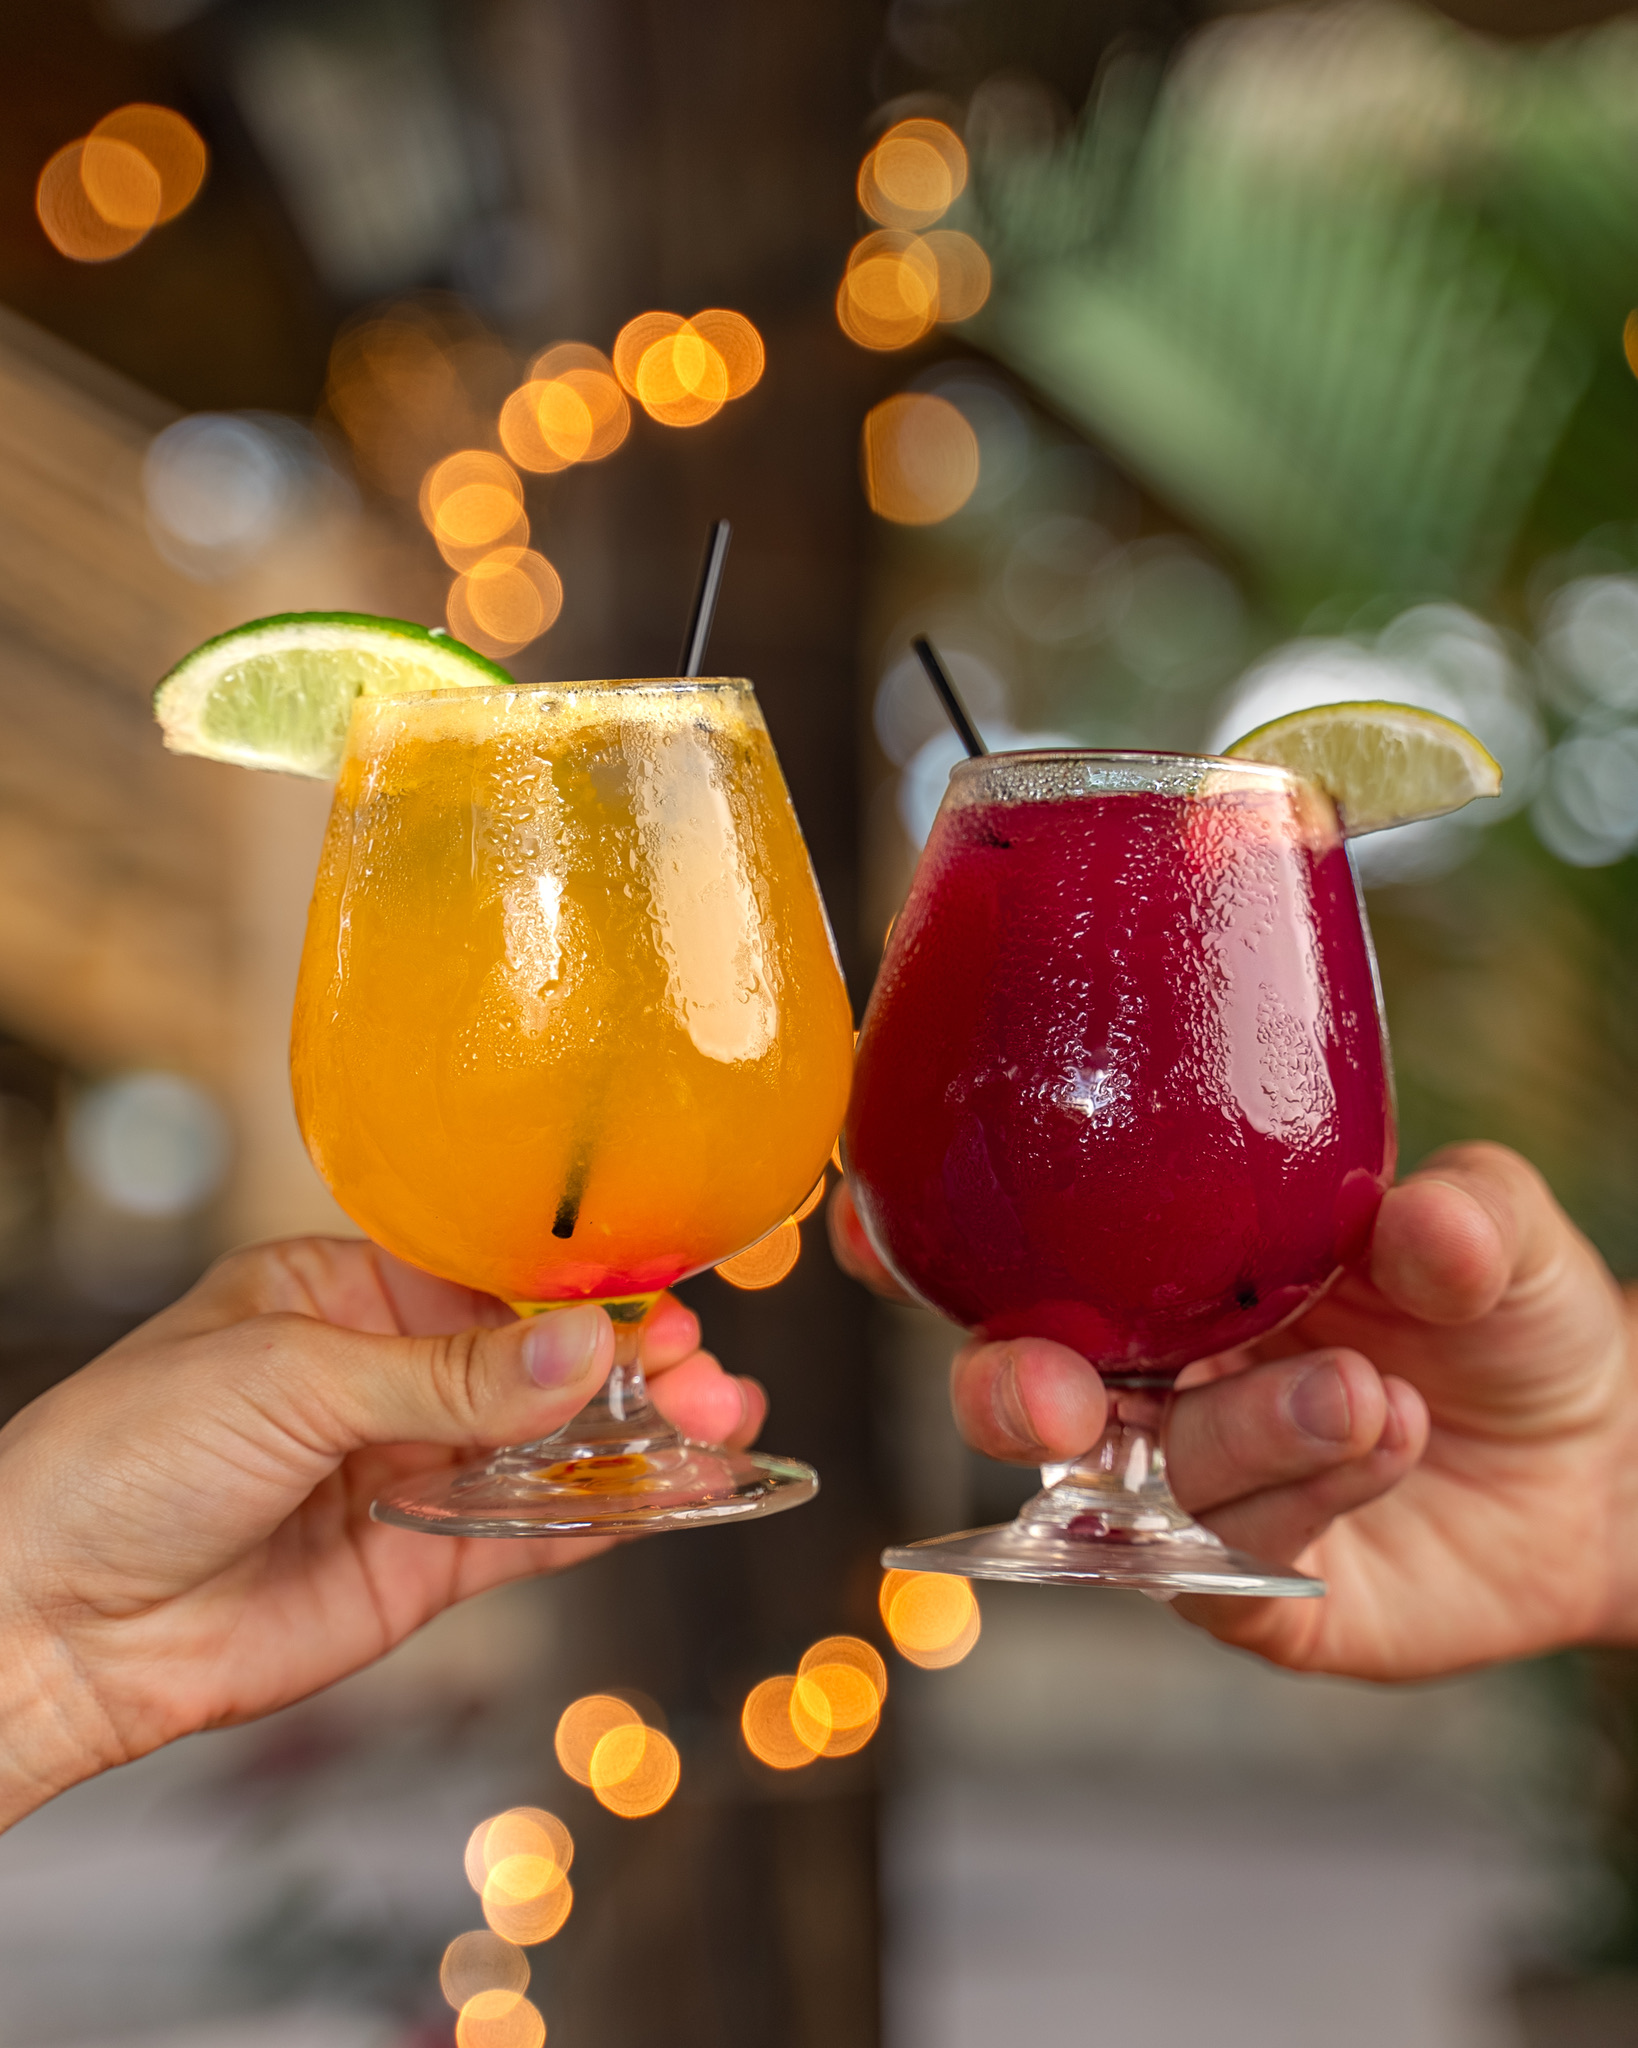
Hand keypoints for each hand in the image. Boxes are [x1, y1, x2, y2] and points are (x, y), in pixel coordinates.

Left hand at [0, 1238, 764, 1827]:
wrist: (48, 1624)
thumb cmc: (121, 1459)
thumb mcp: (289, 1377)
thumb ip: (448, 1373)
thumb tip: (580, 1343)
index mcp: (342, 1292)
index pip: (489, 1275)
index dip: (580, 1285)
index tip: (660, 1295)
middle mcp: (385, 1377)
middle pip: (538, 1362)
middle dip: (629, 1364)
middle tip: (705, 1376)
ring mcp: (410, 1473)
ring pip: (552, 1447)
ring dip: (638, 1437)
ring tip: (721, 1428)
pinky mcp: (421, 1566)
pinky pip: (534, 1533)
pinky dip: (608, 1516)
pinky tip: (672, 1497)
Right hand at [830, 1145, 1637, 1680]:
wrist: (1605, 1469)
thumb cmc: (1512, 1316)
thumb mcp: (1498, 1235)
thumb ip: (1460, 1219)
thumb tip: (1417, 1224)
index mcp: (1156, 1273)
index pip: (1003, 1256)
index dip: (912, 1242)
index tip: (869, 1218)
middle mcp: (1149, 1384)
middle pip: (1018, 1394)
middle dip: (1011, 1394)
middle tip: (1066, 1397)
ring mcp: (1193, 1497)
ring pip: (1138, 1488)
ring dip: (1237, 1436)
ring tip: (1369, 1396)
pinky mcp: (1252, 1595)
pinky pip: (1221, 1575)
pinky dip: (1297, 1507)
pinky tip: (1388, 1443)